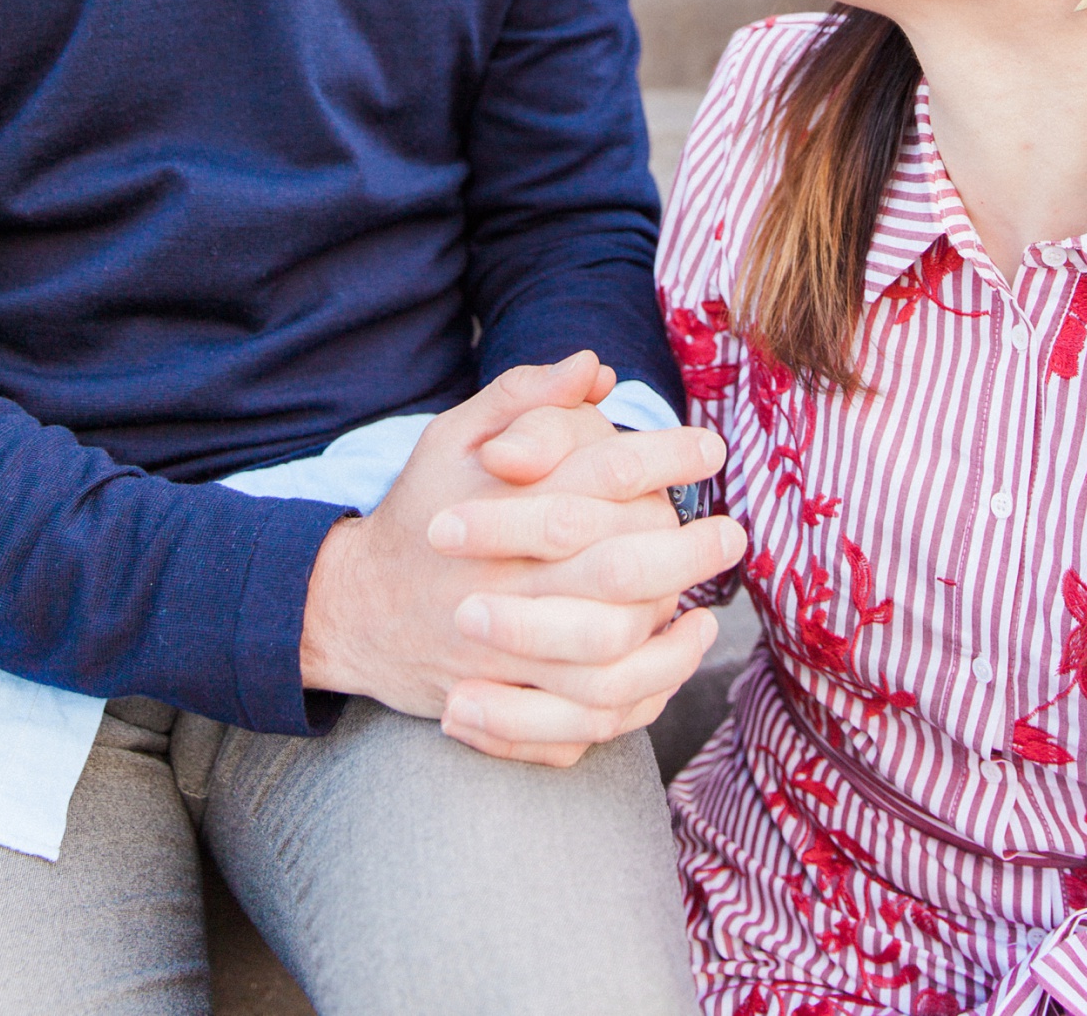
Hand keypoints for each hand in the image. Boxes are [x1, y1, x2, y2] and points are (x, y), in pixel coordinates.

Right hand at [300, 352, 743, 764]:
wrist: (353, 608)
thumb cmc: (421, 508)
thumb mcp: (454, 435)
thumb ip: (523, 396)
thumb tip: (594, 365)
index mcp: (499, 510)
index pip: (596, 477)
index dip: (662, 457)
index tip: (712, 447)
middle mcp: (504, 585)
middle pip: (614, 575)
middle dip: (685, 554)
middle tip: (733, 533)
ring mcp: (502, 656)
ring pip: (607, 661)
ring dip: (669, 643)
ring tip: (708, 618)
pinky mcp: (503, 707)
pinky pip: (582, 721)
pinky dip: (635, 699)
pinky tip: (667, 666)